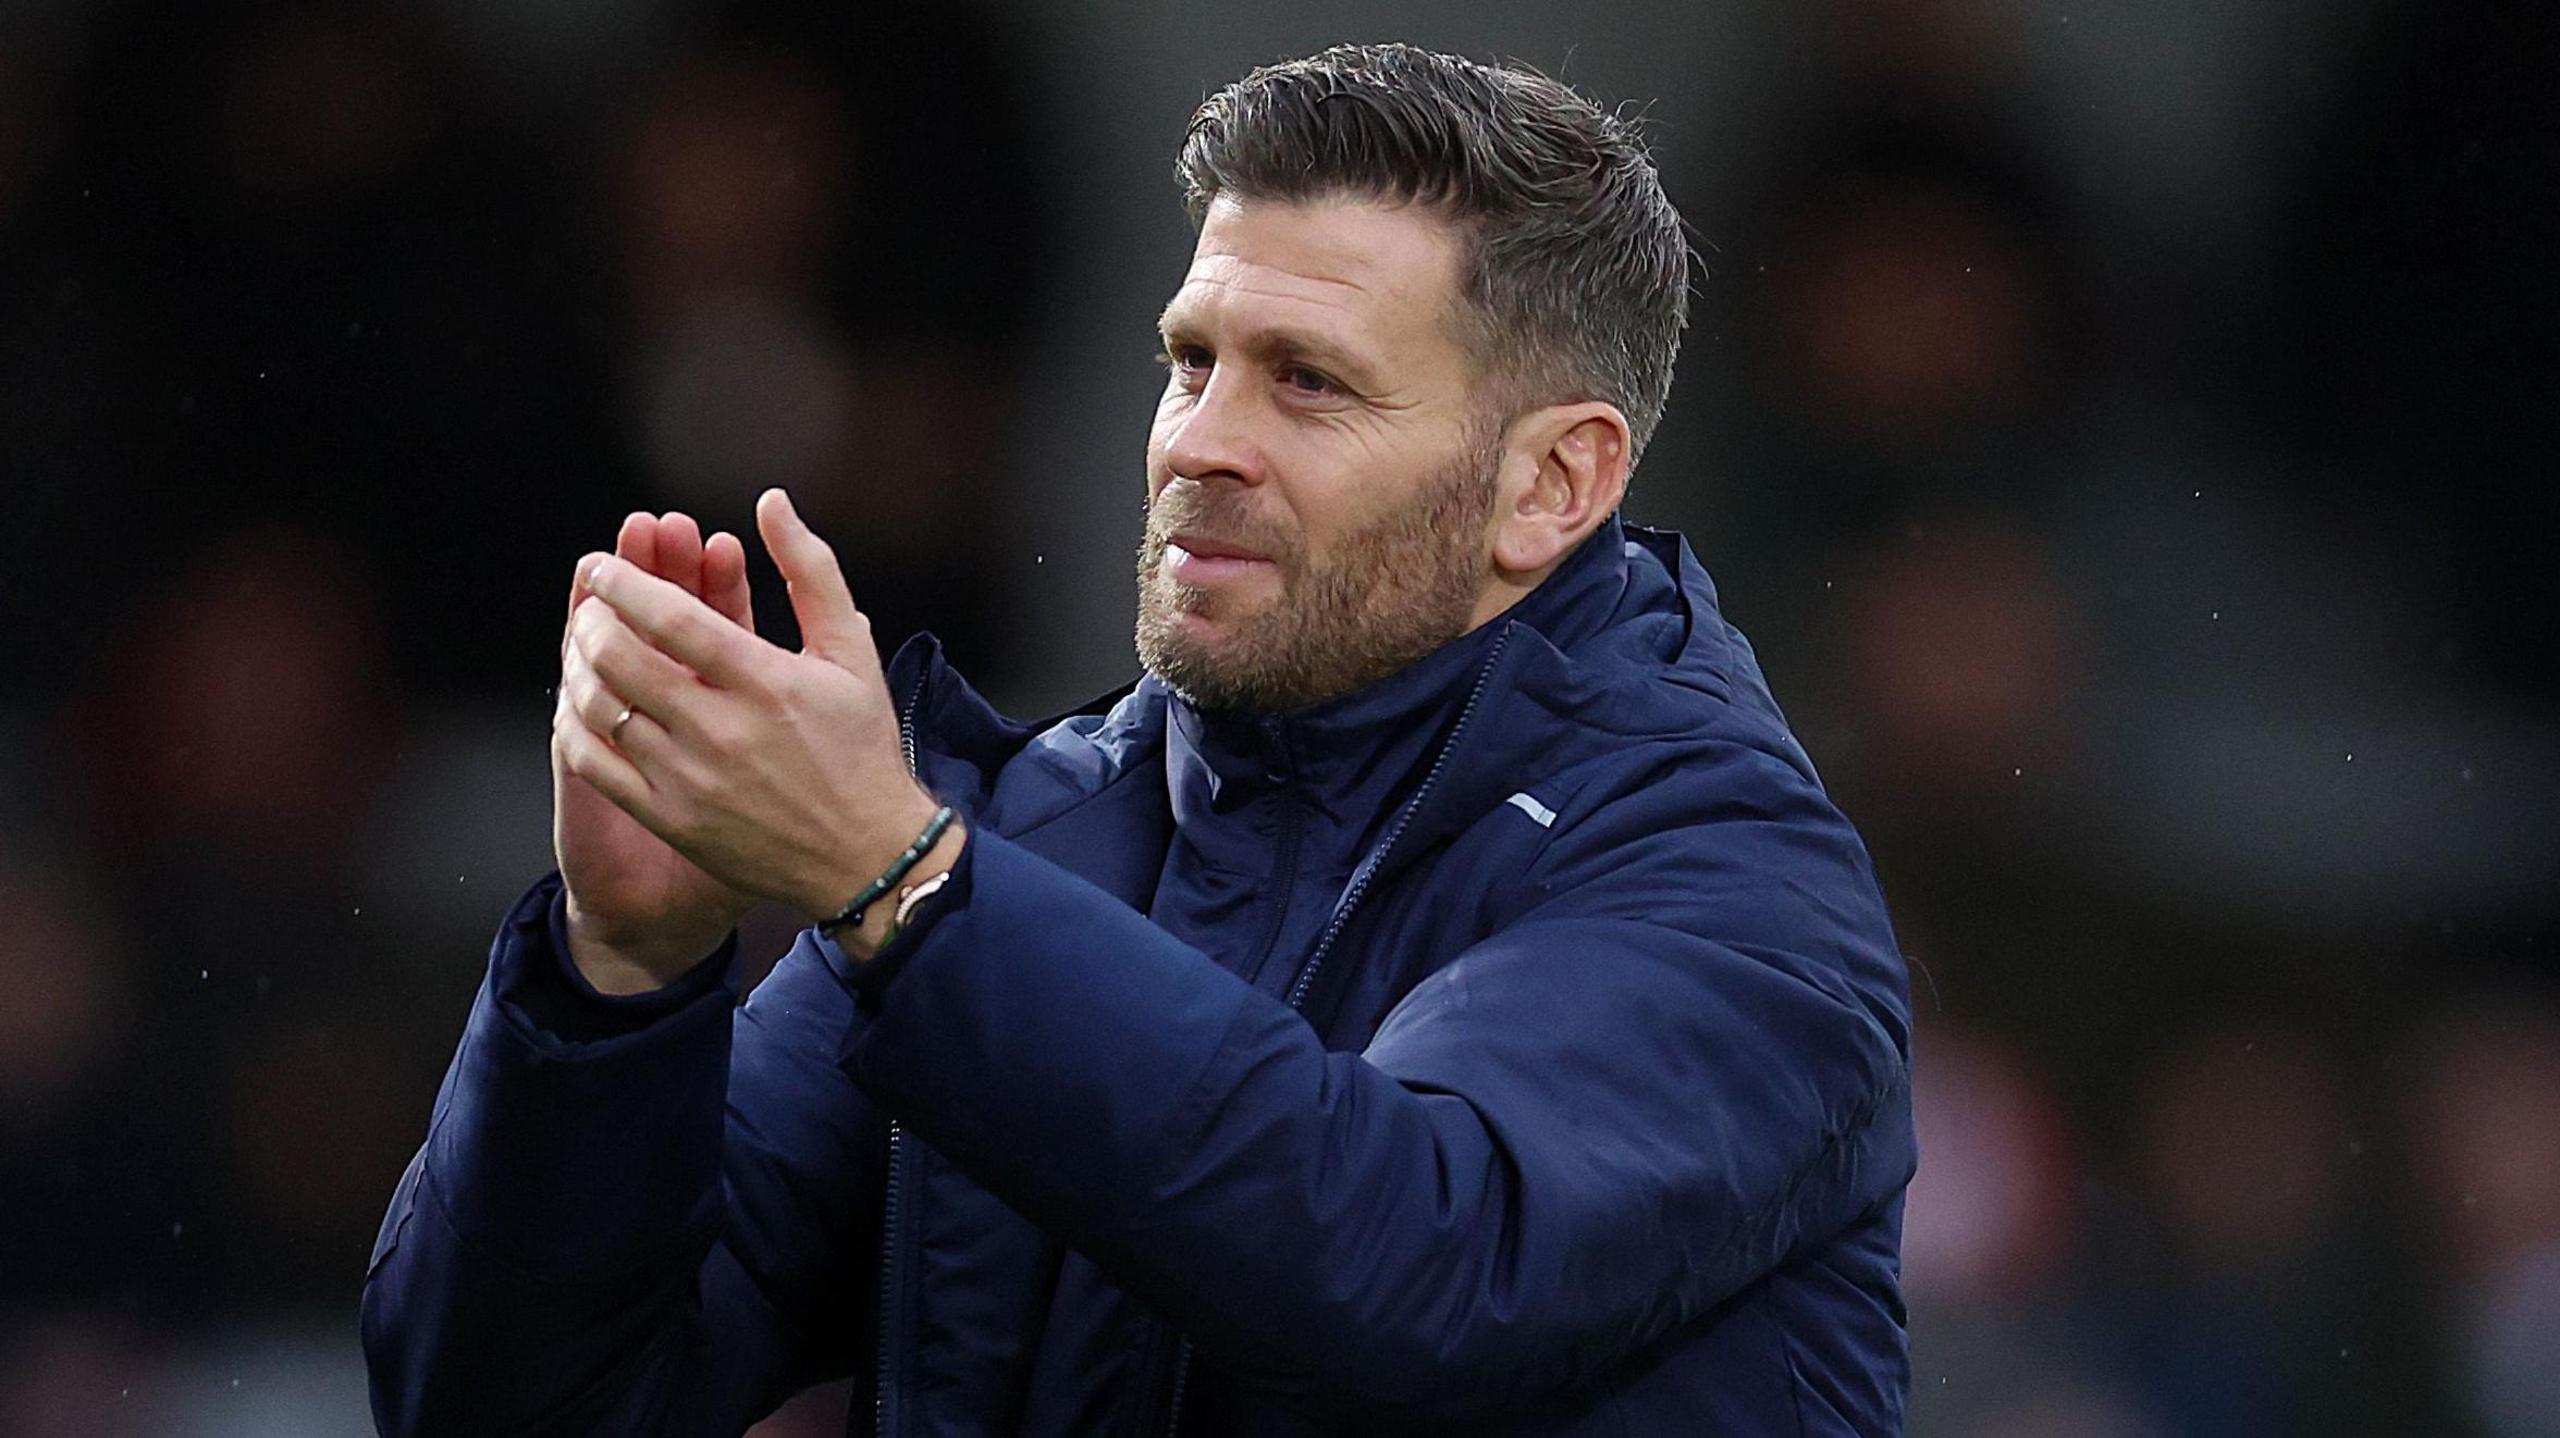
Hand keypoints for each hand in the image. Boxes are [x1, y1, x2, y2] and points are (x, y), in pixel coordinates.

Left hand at [556, 489, 954, 956]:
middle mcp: (722, 731)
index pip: (673, 618)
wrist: (868, 856)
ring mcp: (690, 779)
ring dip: (580, 667)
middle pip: (622, 659)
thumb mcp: (851, 651)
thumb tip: (771, 505)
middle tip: (593, 605)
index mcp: (767, 682)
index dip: (626, 582)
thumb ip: (810, 571)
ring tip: (587, 648)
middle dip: (593, 619)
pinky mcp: (670, 819)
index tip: (605, 565)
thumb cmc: (862, 748)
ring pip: (600, 709)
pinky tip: (584, 705)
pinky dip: (575, 726)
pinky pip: (595, 764)